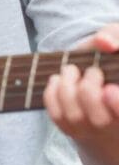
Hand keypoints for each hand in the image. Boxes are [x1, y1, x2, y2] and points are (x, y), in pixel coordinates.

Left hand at [44, 24, 118, 164]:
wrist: (96, 70)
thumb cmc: (111, 54)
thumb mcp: (117, 39)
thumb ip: (114, 36)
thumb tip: (104, 43)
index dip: (117, 105)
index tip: (109, 89)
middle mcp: (114, 123)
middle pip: (99, 120)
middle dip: (89, 92)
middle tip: (92, 71)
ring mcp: (92, 128)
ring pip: (75, 118)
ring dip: (67, 89)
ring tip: (71, 70)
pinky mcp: (71, 127)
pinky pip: (57, 116)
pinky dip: (52, 95)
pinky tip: (58, 79)